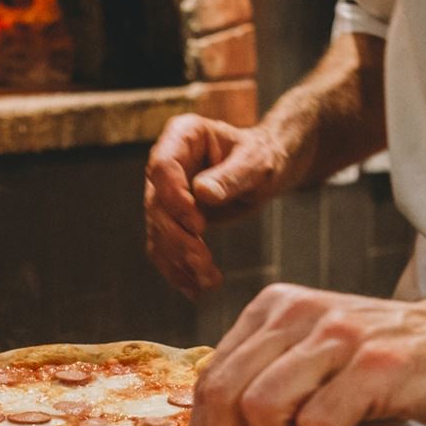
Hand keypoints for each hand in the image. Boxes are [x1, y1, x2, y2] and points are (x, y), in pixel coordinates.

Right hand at [143, 115, 290, 298]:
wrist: (268, 170)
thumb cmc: (265, 156)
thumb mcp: (257, 162)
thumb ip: (231, 176)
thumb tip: (202, 194)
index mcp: (182, 135)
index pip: (162, 167)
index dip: (174, 199)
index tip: (199, 226)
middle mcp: (166, 163)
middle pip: (156, 205)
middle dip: (179, 239)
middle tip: (204, 263)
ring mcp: (165, 193)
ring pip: (159, 232)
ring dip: (180, 261)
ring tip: (208, 282)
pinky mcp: (172, 218)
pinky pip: (165, 247)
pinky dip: (178, 270)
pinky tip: (194, 289)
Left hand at [185, 283, 425, 425]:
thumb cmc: (386, 367)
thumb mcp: (313, 371)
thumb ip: (262, 403)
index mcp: (273, 311)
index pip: (210, 379)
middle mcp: (298, 313)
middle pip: (223, 395)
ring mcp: (338, 335)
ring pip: (262, 408)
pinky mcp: (377, 363)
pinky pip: (318, 424)